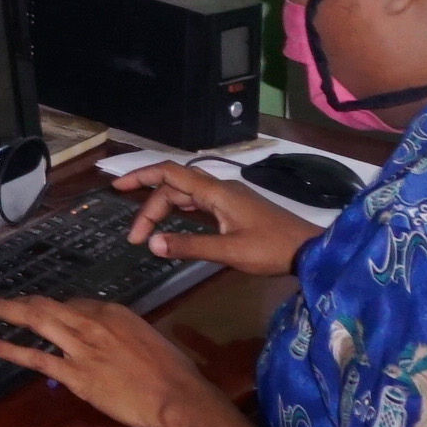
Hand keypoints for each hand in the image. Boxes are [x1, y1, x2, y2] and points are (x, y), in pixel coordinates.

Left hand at [0, 294, 218, 426]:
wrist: (175, 396)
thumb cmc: (172, 371)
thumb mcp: (147, 338)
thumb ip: (121, 333)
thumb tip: (106, 339)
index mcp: (112, 312)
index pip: (72, 304)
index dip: (53, 310)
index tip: (41, 314)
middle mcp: (91, 323)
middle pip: (46, 304)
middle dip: (17, 301)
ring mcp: (81, 348)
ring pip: (35, 321)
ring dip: (4, 312)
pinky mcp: (75, 374)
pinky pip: (36, 358)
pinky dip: (10, 350)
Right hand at [110, 163, 316, 277]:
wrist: (309, 250)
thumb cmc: (271, 248)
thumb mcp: (229, 252)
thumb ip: (189, 246)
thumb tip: (151, 244)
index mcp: (216, 192)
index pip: (170, 174)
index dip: (141, 176)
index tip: (116, 188)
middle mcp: (219, 189)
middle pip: (174, 186)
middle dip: (150, 206)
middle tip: (135, 236)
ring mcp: (228, 198)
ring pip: (186, 195)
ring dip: (164, 210)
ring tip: (147, 233)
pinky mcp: (235, 209)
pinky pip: (199, 204)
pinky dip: (180, 212)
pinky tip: (174, 228)